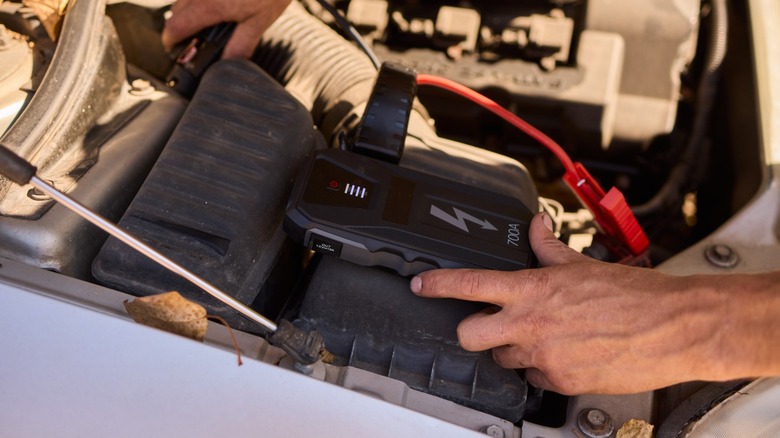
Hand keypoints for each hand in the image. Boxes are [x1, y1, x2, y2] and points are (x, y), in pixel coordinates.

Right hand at [162, 0, 291, 58]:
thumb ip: (242, 44)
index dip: (170, 40)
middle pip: (176, 10)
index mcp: (209, 6)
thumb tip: (229, 63)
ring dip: (189, 8)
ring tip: (207, 18)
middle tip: (193, 36)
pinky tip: (220, 2)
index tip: (173, 47)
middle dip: (180, 25)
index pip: (175, 26)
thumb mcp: (260, 22)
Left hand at [411, 213, 779, 393]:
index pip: (469, 284)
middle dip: (470, 331)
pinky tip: (564, 354)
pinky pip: (535, 378)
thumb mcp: (583, 263)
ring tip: (540, 337)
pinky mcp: (560, 381)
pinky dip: (542, 368)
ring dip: (512, 350)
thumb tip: (535, 226)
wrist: (673, 327)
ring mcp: (543, 356)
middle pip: (469, 335)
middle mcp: (530, 323)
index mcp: (532, 289)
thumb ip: (549, 247)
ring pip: (503, 360)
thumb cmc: (634, 295)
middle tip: (483, 326)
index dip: (437, 284)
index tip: (420, 284)